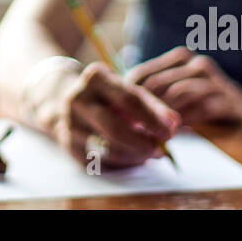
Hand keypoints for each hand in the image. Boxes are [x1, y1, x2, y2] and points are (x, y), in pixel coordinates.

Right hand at [48, 61, 181, 169]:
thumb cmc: (108, 97)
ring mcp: (69, 123)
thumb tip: (173, 123)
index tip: (171, 130)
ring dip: (135, 155)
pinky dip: (122, 162)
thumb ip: (151, 105)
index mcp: (95, 77)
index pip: (128, 99)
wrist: (69, 101)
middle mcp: (77, 99)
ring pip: (108, 148)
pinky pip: (100, 161)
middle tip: (162, 149)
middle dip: (143, 142)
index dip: (153, 118)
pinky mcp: (68, 144)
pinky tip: (133, 157)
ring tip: (150, 153)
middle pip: (115, 128)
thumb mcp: (126, 90)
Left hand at [124, 47, 241, 129]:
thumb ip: (154, 99)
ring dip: (163, 115)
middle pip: (157, 84)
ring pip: (178, 94)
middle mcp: (196, 64)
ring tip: (151, 133)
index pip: (142, 74)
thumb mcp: (177, 99)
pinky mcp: (228, 98)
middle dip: (142, 108)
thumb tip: (121, 115)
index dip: (127, 97)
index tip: (118, 117)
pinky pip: (201, 108)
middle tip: (131, 129)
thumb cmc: (205, 107)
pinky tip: (177, 133)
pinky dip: (186, 122)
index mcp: (180, 59)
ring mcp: (214, 80)